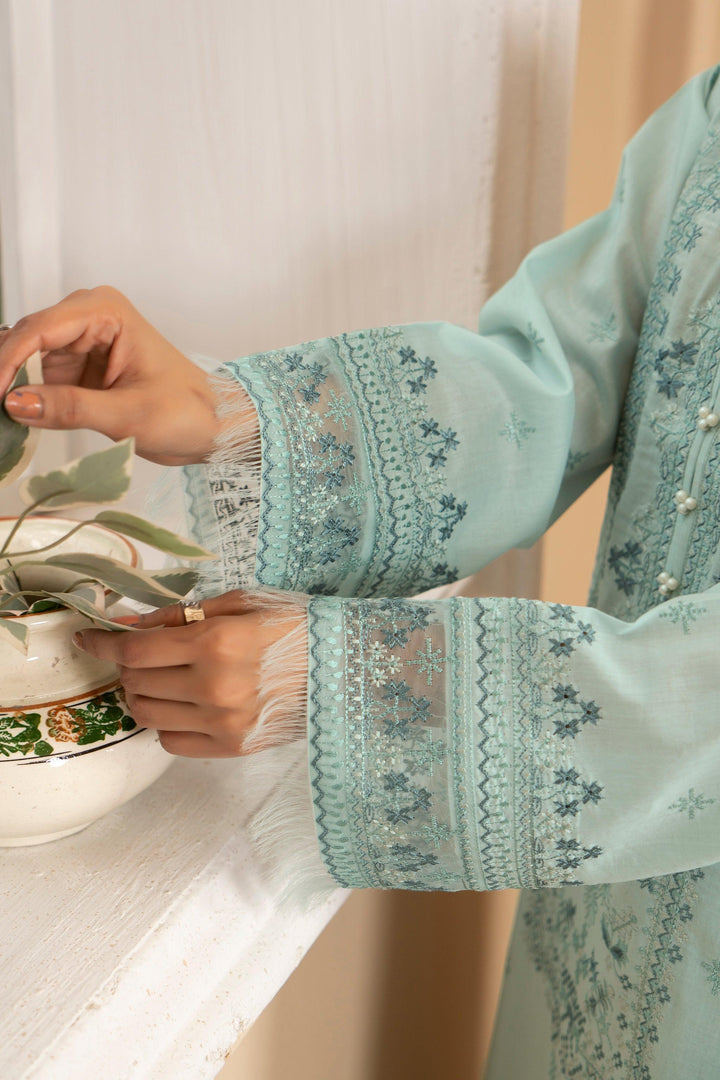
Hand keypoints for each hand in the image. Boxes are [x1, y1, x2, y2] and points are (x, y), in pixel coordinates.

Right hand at [0, 286, 256, 464]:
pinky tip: (14, 414)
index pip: (40, 329)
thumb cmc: (187, 412)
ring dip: (10, 385)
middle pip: (25, 339)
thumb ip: (71, 408)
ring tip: (4, 414)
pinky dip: (23, 396)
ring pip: (24, 359)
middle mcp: (87, 317)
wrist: (212, 426)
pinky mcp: (76, 368)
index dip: (8, 361)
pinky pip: (36, 378)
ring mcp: (79, 342)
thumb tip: (16, 402)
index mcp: (105, 311)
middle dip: (4, 372)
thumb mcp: (129, 415)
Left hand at [73, 591, 304, 756]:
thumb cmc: (292, 626)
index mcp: (217, 643)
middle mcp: (215, 687)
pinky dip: (167, 722)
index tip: (87, 638)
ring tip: (163, 679)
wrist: (342, 667)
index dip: (103, 643)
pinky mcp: (232, 747)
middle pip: (137, 683)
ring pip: (148, 715)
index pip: (136, 650)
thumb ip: (178, 615)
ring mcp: (224, 722)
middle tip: (144, 653)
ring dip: (143, 695)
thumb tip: (125, 624)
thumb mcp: (238, 604)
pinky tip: (186, 703)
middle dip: (129, 666)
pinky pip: (172, 741)